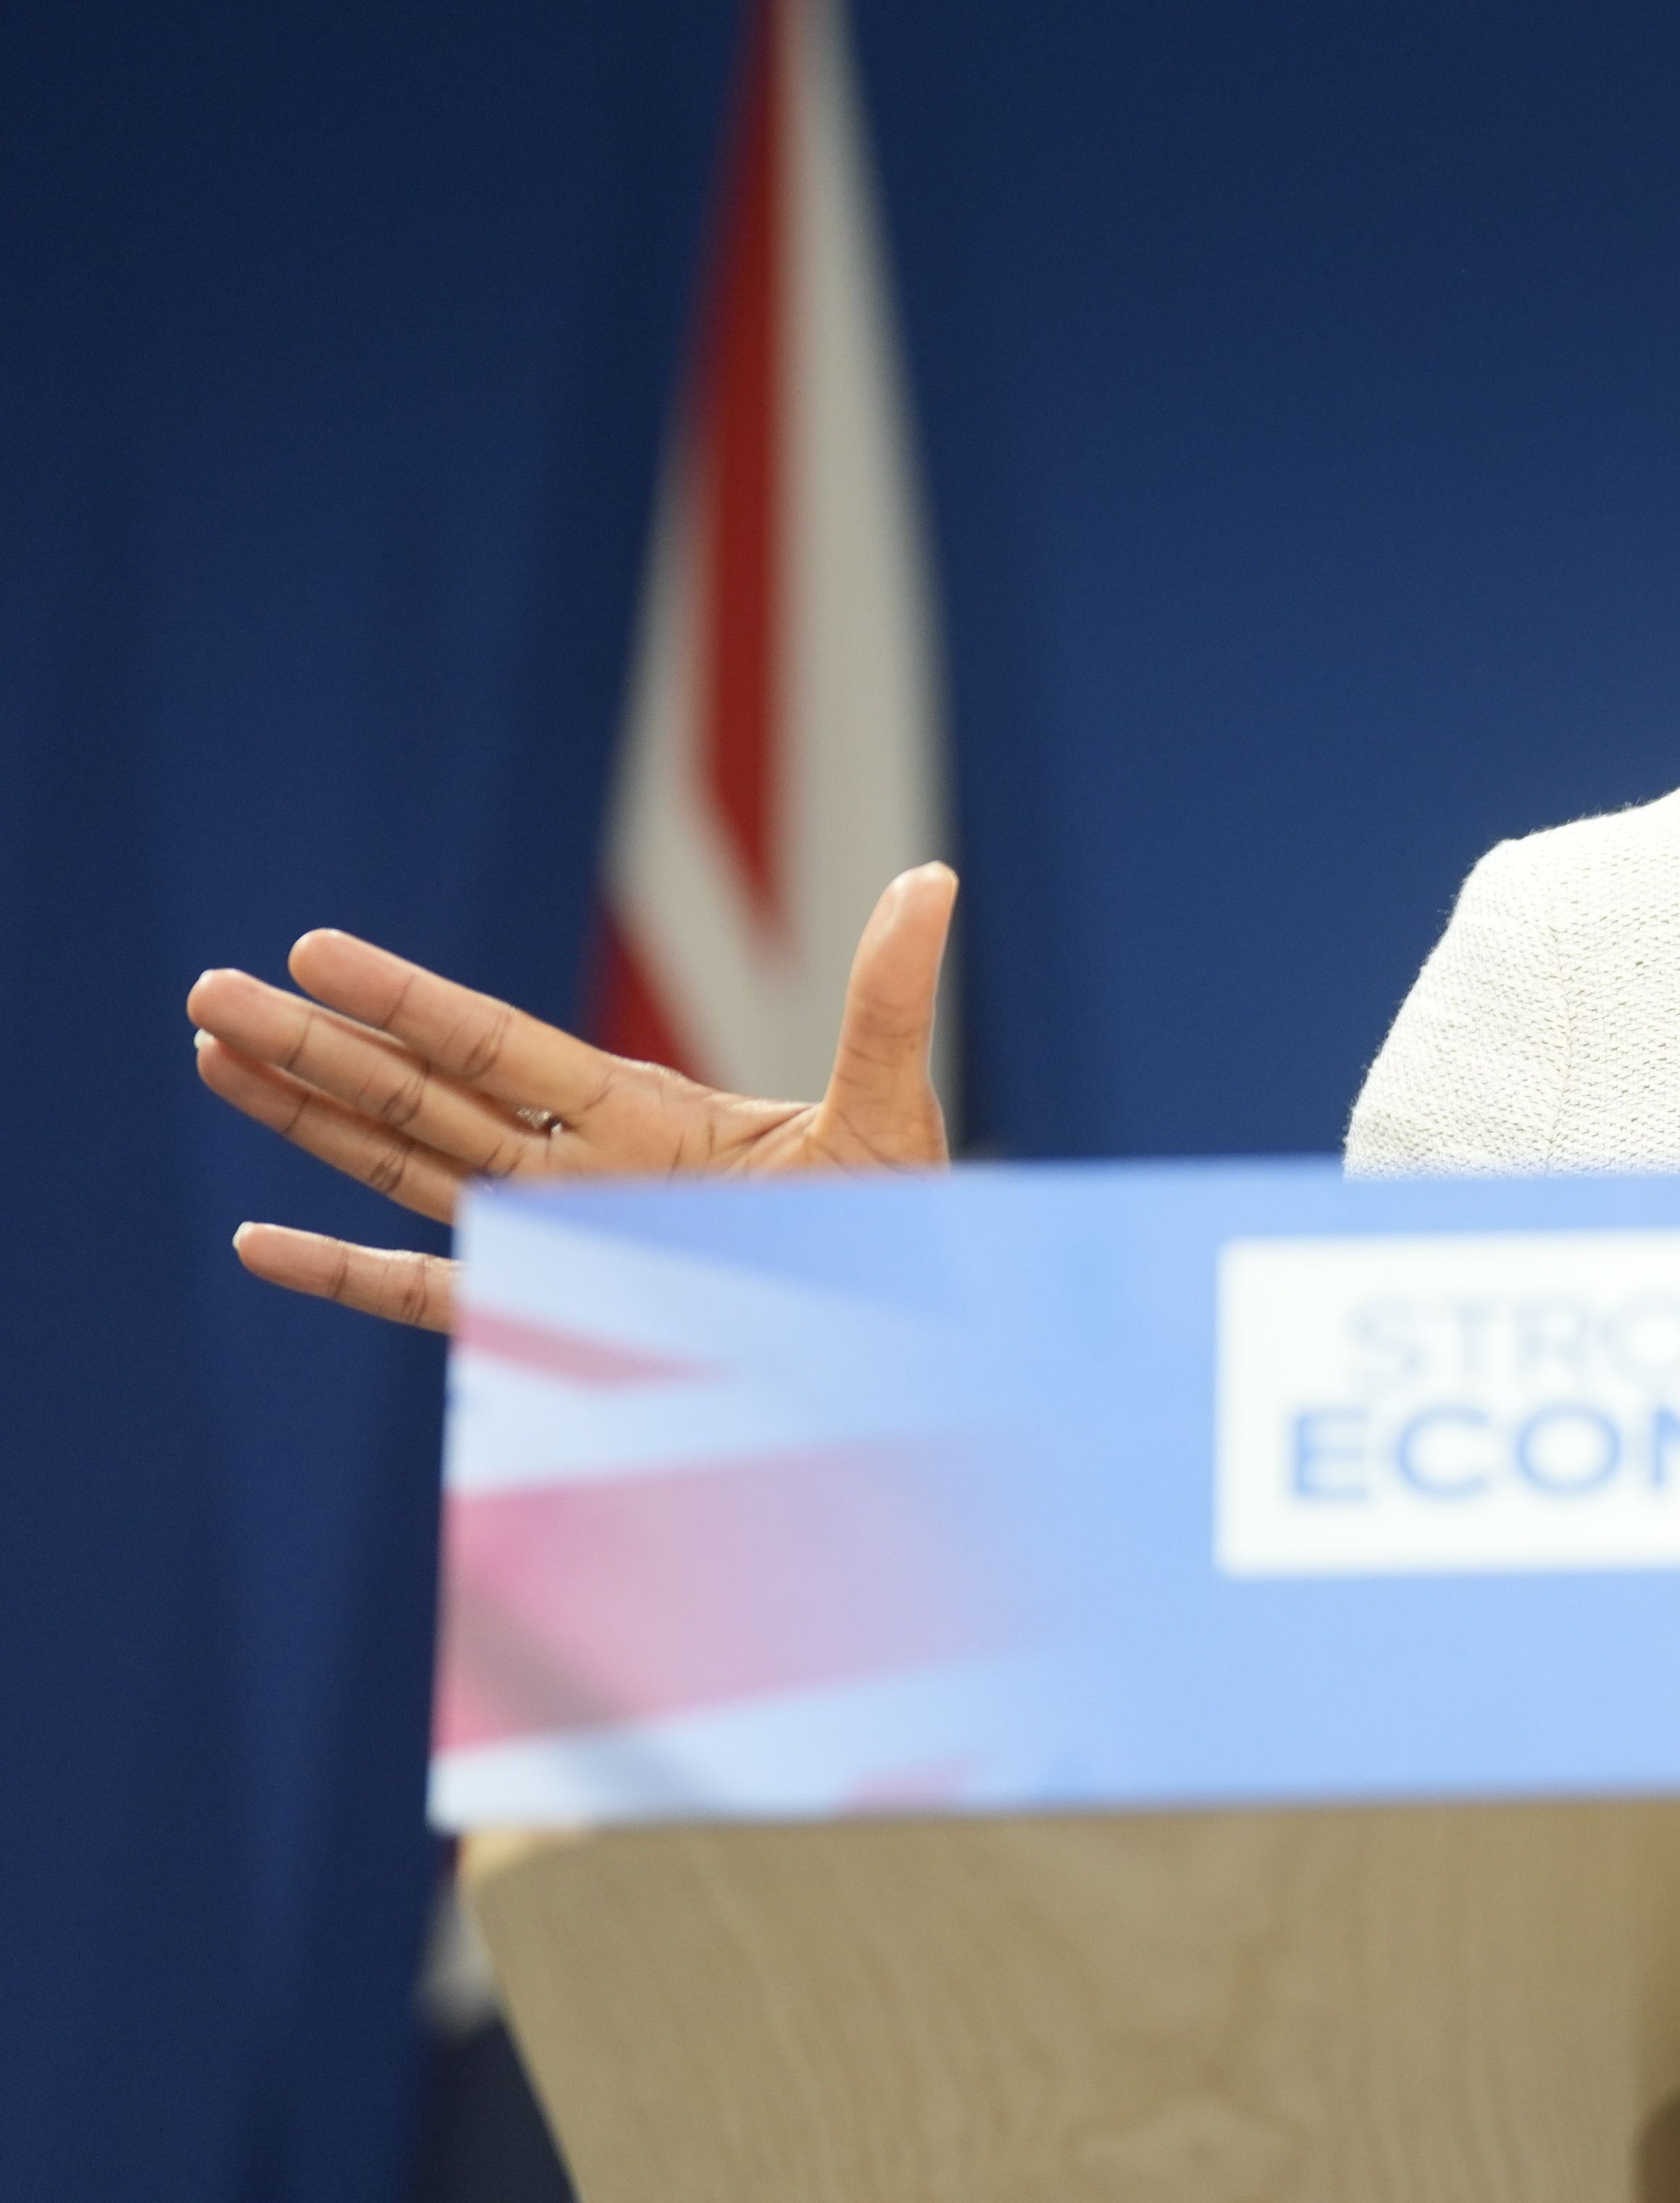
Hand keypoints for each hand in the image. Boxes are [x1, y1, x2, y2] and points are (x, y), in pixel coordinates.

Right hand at [184, 864, 959, 1332]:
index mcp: (647, 1114)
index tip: (311, 950)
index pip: (494, 1041)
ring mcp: (560, 1244)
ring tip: (213, 1059)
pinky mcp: (557, 1323)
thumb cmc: (901, 1225)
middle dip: (315, 1046)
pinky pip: (431, 1299)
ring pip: (405, 1171)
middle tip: (206, 991)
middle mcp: (583, 1169)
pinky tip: (259, 1242)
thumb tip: (931, 880)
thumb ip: (888, 1000)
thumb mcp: (892, 1107)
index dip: (402, 998)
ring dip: (307, 1123)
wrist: (911, 1341)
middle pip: (418, 1094)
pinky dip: (347, 1274)